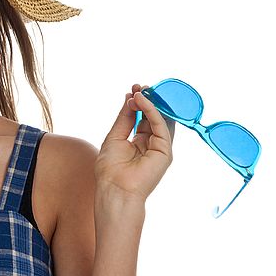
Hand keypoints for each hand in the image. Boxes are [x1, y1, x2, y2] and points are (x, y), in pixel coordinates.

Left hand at [95, 83, 175, 203]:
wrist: (114, 189)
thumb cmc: (110, 169)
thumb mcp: (115, 136)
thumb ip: (124, 117)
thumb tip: (130, 97)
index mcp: (139, 142)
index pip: (143, 117)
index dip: (139, 103)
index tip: (133, 89)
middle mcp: (152, 144)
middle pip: (154, 117)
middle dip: (147, 100)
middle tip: (139, 86)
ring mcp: (160, 148)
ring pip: (160, 119)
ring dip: (151, 103)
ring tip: (140, 90)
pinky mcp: (165, 151)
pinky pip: (160, 125)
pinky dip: (152, 111)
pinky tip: (142, 101)